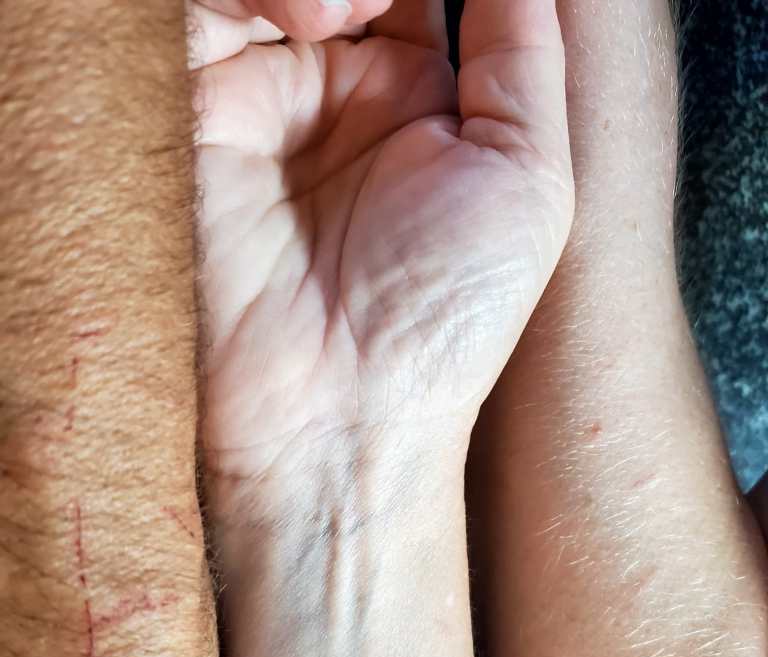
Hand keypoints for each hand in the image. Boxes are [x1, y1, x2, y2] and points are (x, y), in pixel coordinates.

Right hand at [193, 0, 572, 515]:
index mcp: (408, 109)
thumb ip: (523, 52)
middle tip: (380, 0)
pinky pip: (201, 17)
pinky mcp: (189, 121)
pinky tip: (314, 20)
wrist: (343, 417)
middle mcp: (327, 103)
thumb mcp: (529, 177)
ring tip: (349, 9)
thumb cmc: (446, 323)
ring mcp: (256, 110)